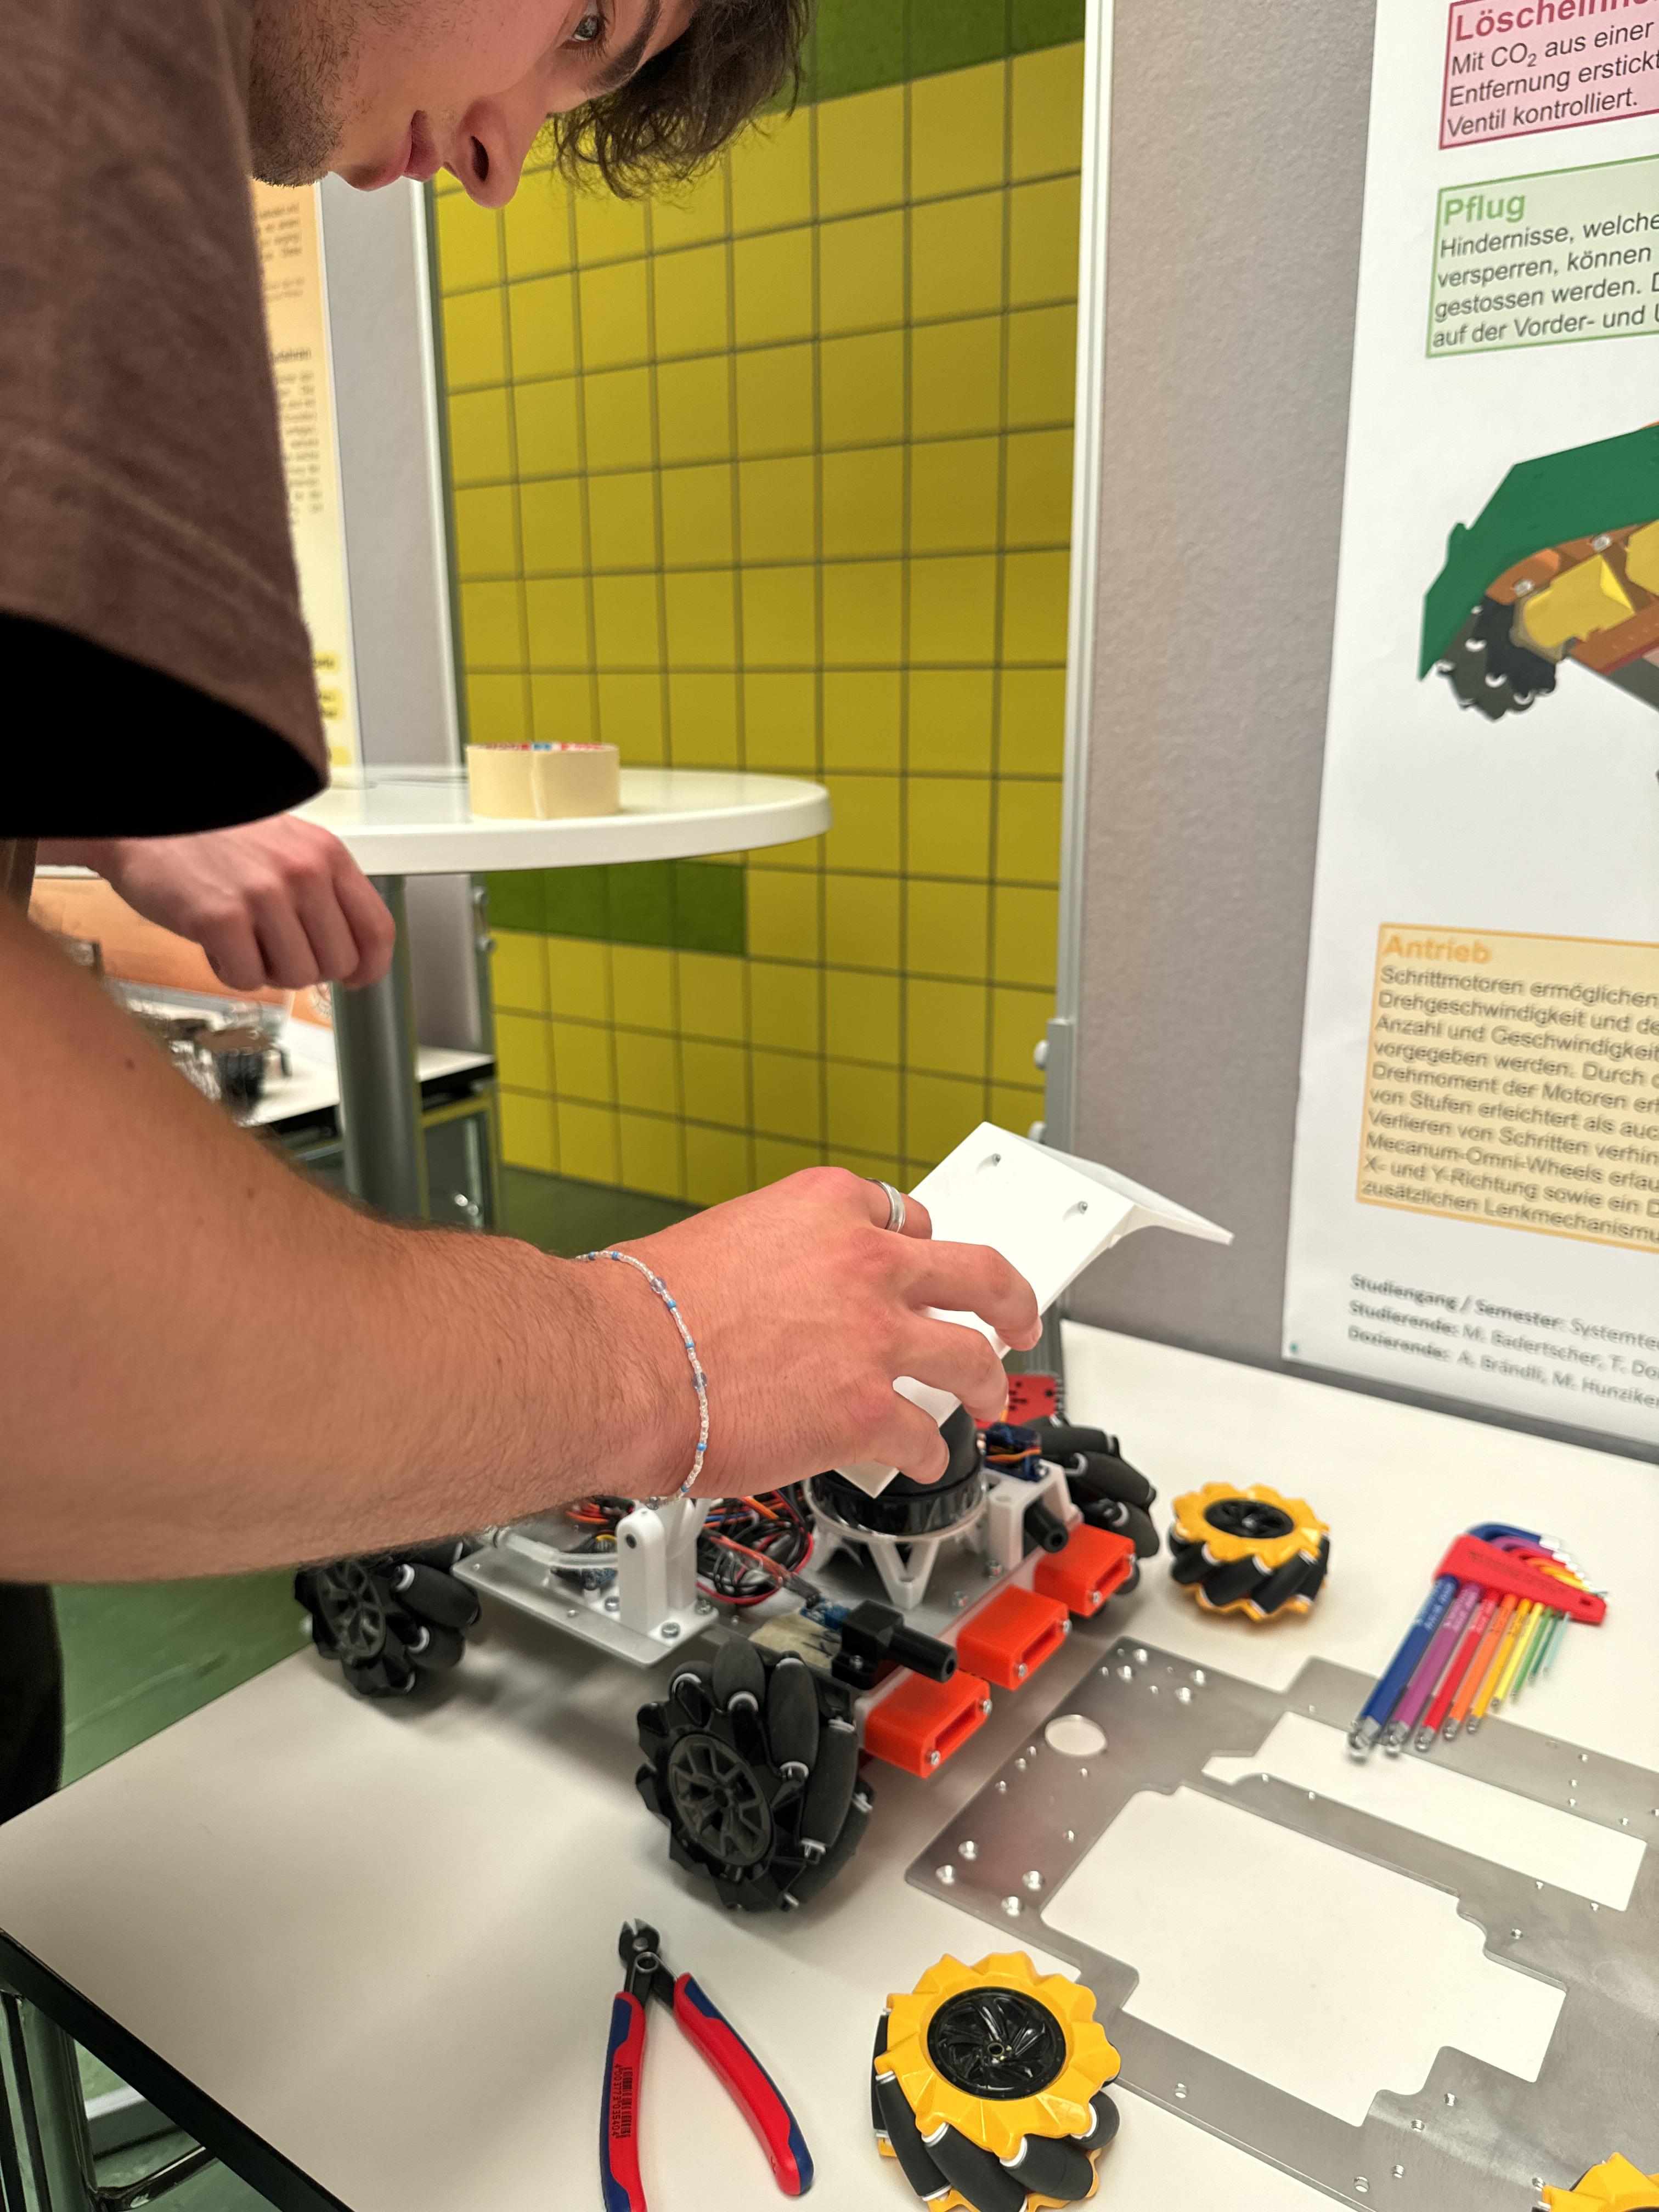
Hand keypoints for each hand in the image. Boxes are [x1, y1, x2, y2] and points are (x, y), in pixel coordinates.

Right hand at [42, 819, 395, 990]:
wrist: (143, 818)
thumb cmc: (213, 836)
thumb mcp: (286, 846)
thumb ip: (322, 890)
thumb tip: (350, 953)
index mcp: (327, 855)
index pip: (377, 930)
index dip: (369, 967)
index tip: (355, 979)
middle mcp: (304, 873)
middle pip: (337, 963)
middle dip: (306, 967)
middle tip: (272, 945)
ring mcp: (263, 896)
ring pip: (295, 977)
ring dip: (266, 969)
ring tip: (241, 936)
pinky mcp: (221, 919)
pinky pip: (247, 980)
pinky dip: (229, 970)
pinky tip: (214, 940)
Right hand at [583, 1167, 1042, 1494]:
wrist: (620, 1367)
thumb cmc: (643, 1311)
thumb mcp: (721, 1240)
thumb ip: (776, 1260)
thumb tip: (780, 1291)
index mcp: (826, 1208)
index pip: (903, 1218)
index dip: (915, 1250)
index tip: (919, 1270)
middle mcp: (866, 1263)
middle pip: (977, 1273)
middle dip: (1009, 1299)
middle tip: (1017, 1316)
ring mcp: (876, 1337)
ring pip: (972, 1358)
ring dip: (988, 1384)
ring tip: (989, 1399)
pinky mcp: (869, 1411)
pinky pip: (923, 1437)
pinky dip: (926, 1454)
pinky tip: (918, 1461)